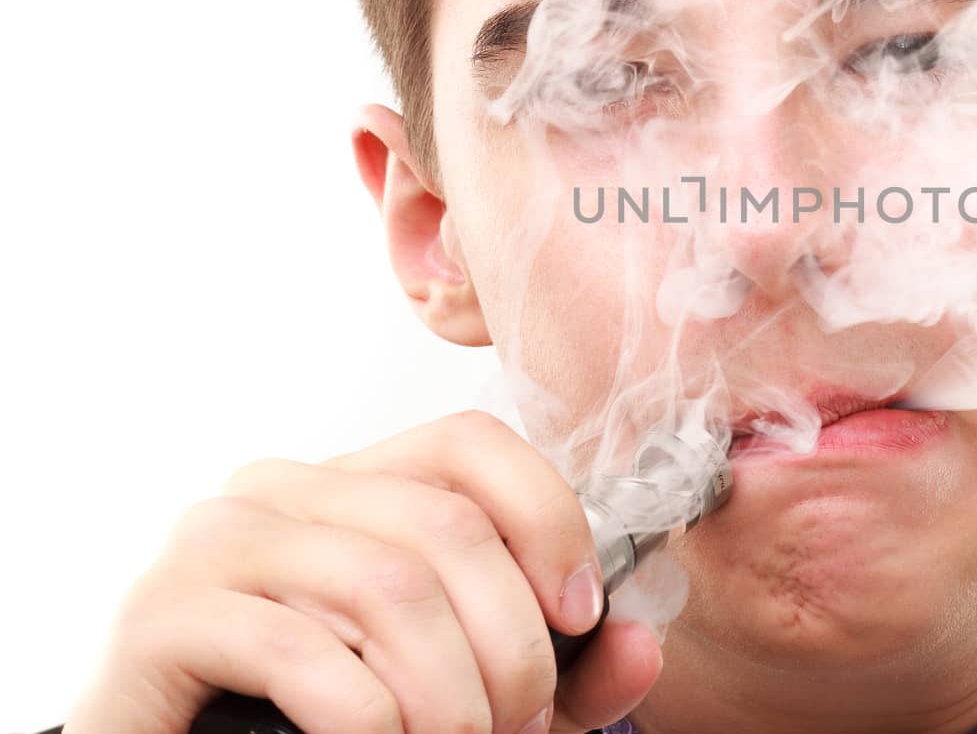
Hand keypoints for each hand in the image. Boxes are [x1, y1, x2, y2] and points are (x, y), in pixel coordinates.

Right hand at [63, 410, 663, 733]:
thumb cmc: (330, 727)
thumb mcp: (474, 693)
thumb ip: (566, 671)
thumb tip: (642, 644)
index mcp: (353, 485)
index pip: (471, 443)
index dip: (548, 519)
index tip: (581, 616)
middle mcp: (281, 489)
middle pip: (445, 525)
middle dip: (512, 647)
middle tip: (520, 728)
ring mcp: (215, 542)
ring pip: (388, 586)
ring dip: (451, 693)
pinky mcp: (163, 615)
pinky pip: (299, 650)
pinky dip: (369, 720)